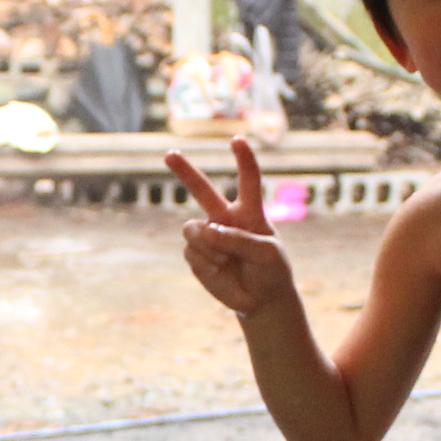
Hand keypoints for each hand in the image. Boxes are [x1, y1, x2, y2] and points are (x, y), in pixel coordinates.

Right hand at [167, 137, 295, 315]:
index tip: (237, 140)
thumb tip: (207, 230)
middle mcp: (224, 219)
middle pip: (202, 189)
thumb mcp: (267, 255)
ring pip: (192, 229)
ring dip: (206, 244)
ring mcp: (208, 237)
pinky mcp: (196, 256)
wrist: (261, 300)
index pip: (248, 180)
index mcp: (249, 212)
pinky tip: (219, 271)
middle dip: (184, 171)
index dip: (243, 160)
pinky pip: (192, 252)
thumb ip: (240, 239)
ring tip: (224, 261)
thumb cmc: (271, 271)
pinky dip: (205, 264)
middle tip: (169, 154)